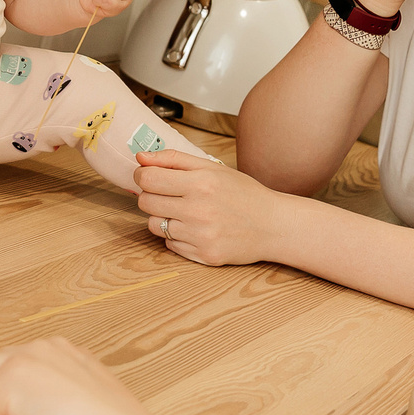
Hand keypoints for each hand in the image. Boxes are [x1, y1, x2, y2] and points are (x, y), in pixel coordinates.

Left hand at [134, 150, 283, 265]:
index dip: (143, 176)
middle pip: (146, 203)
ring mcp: (201, 236)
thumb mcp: (213, 168)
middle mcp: (199, 210)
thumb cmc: (243, 194)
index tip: (150, 177)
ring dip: (163, 218)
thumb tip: (140, 158)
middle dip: (151, 196)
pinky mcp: (204, 256)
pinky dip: (178, 236)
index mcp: (201, 183)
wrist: (273, 226)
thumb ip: (174, 160)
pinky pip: (170, 245)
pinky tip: (197, 229)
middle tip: (169, 195)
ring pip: (154, 226)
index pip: (148, 179)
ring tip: (185, 213)